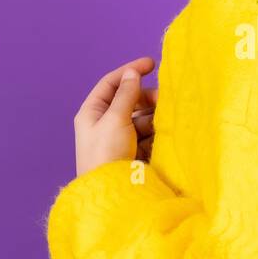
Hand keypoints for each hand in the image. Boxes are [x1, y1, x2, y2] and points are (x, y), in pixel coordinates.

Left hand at [73, 56, 158, 175]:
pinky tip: (164, 135)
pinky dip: (156, 133)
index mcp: (92, 112)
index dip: (130, 71)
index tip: (152, 64)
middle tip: (164, 100)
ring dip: (153, 117)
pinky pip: (146, 135)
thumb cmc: (106, 154)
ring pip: (140, 118)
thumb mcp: (115, 119)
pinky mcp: (132, 152)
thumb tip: (132, 72)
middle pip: (129, 100)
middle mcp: (104, 123)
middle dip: (146, 98)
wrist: (110, 194)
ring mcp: (119, 138)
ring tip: (165, 121)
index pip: (111, 83)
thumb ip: (126, 94)